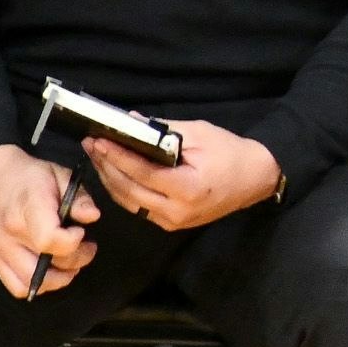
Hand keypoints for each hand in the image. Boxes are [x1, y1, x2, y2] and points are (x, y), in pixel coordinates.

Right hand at [0, 145, 99, 297]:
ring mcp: (0, 249)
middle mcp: (10, 233)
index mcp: (28, 208)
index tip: (81, 231)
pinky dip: (38, 285)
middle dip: (75, 262)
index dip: (73, 241)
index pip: (48, 239)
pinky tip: (52, 270)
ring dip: (58, 279)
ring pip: (30, 283)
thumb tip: (92, 216)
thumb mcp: (62, 176)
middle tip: (87, 247)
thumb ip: (79, 198)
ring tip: (71, 261)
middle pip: (43, 267)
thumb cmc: (33, 176)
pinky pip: (16, 286)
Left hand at [86, 118, 280, 232]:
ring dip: (109, 180)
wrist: (256, 177)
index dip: (117, 156)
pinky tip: (114, 174)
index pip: (141, 172)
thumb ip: (163, 131)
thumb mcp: (199, 133)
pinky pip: (138, 208)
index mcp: (187, 189)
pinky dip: (123, 191)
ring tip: (97, 157)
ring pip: (128, 203)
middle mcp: (176, 211)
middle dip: (106, 166)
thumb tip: (130, 122)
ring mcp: (172, 221)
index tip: (98, 140)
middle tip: (91, 145)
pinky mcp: (171, 223)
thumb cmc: (231, 152)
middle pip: (128, 190)